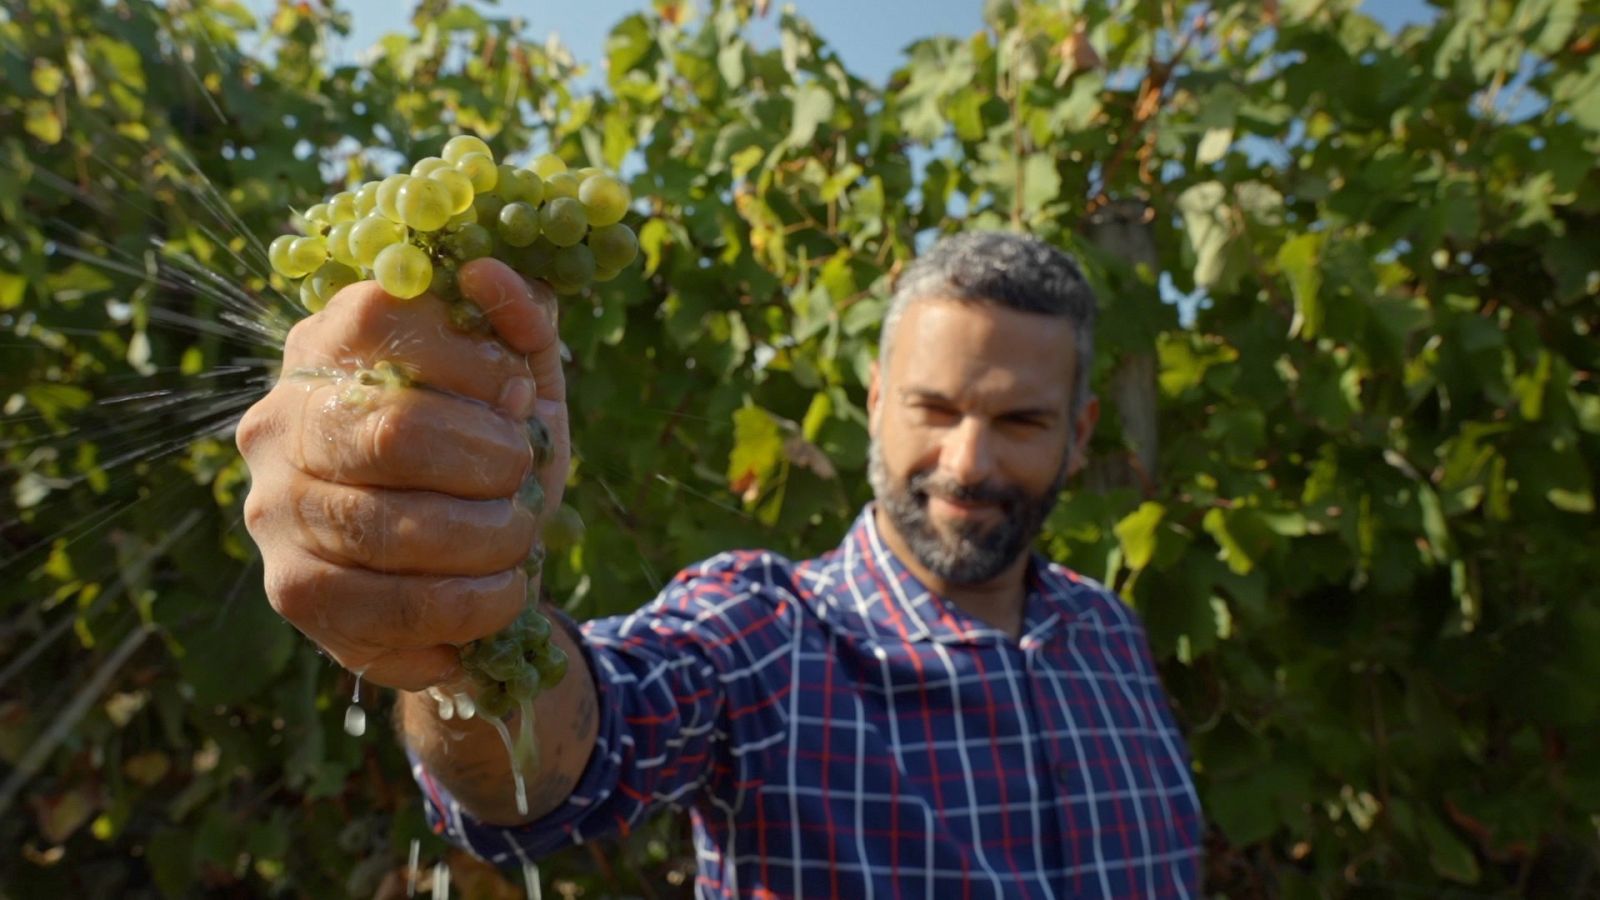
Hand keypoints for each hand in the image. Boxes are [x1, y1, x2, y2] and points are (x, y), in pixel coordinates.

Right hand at [236, 259, 569, 690]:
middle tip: (521, 477)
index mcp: (327, 343)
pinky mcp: (292, 591)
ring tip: (520, 537)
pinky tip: (500, 593)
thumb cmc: (489, 453)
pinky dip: (470, 605)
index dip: (472, 361)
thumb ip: (520, 324)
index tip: (518, 393)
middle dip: (489, 462)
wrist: (470, 565)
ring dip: (488, 539)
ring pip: (391, 528)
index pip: (380, 320)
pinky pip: (391, 607)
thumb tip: (490, 273)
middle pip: (392, 432)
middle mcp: (279, 419)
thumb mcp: (522, 382)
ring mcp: (275, 508)